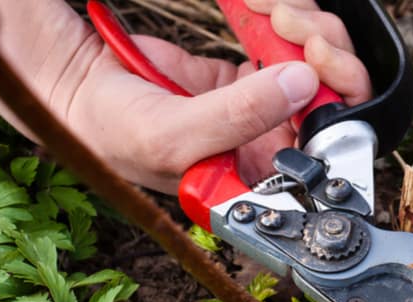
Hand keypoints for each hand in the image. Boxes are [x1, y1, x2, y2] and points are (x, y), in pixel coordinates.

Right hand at [0, 0, 369, 193]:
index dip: (339, 103)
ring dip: (302, 26)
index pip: (327, 146)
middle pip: (333, 96)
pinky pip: (284, 38)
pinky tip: (260, 6)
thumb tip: (302, 86)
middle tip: (297, 25)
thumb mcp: (174, 138)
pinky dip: (279, 16)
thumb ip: (239, 117)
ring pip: (314, 62)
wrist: (73, 85)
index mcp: (259, 174)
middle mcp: (268, 141)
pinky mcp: (246, 70)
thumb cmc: (113, 133)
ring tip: (270, 9)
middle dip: (325, 52)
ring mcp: (260, 102)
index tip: (320, 61)